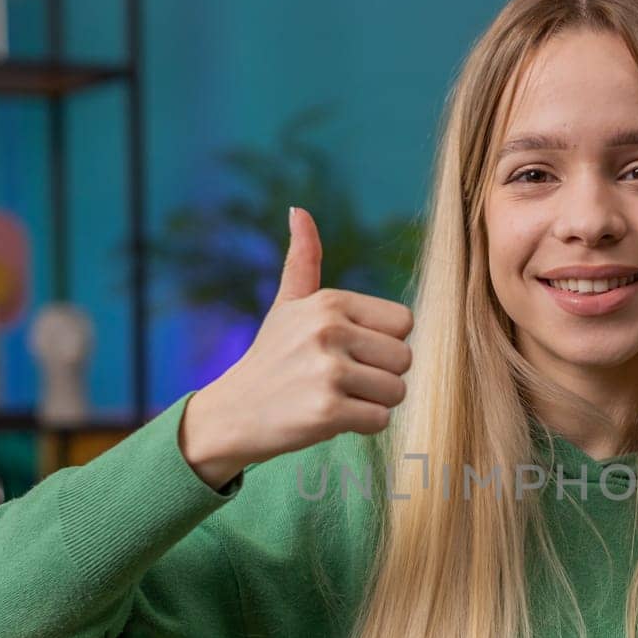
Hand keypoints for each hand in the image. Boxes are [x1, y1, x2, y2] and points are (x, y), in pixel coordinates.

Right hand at [179, 206, 413, 486]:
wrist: (233, 413)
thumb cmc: (271, 358)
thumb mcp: (287, 305)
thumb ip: (303, 260)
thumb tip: (299, 210)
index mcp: (329, 301)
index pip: (403, 322)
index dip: (383, 343)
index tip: (350, 351)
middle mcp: (329, 330)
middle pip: (405, 358)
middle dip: (381, 376)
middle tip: (342, 380)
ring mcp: (327, 371)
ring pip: (396, 391)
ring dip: (373, 402)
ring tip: (336, 397)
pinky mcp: (327, 411)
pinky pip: (380, 420)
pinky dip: (361, 426)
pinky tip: (330, 418)